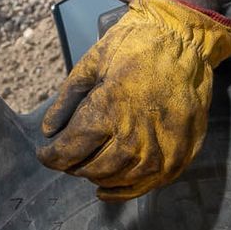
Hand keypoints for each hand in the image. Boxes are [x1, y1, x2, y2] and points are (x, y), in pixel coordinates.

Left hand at [37, 0, 230, 200]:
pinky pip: (146, 185)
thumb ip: (68, 99)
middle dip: (72, 165)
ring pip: (116, 178)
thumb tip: (50, 130)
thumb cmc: (135, 44)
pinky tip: (108, 189)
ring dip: (96, 175)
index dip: (51, 156)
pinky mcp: (179, 155)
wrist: (185, 39)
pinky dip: (123, 190)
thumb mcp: (93, 63)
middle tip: (68, 155)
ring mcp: (159, 150)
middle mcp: (133, 138)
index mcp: (107, 111)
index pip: (68, 151)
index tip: (45, 152)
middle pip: (90, 168)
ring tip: (88, 166)